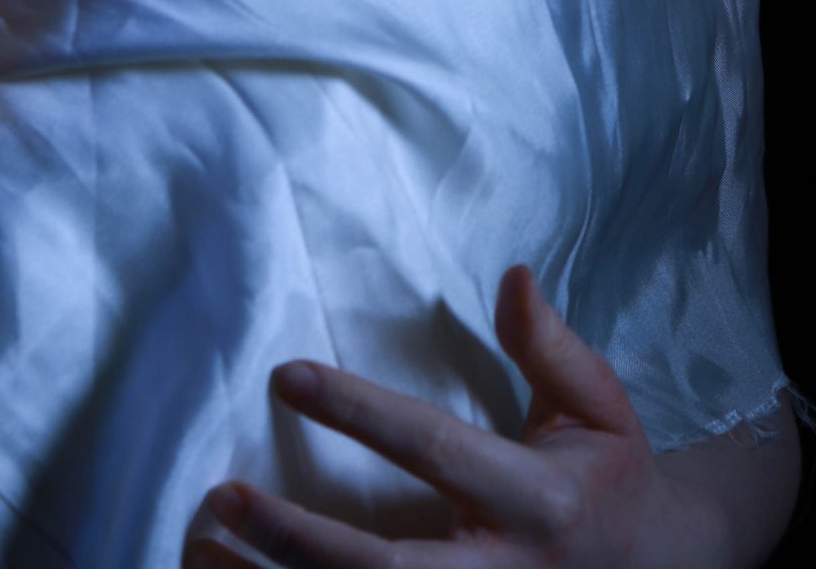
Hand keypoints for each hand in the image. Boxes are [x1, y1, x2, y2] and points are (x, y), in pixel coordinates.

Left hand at [190, 262, 723, 566]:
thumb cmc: (612, 477)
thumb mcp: (597, 405)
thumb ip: (548, 346)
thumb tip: (511, 275)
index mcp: (538, 499)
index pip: (433, 449)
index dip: (358, 412)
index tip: (286, 376)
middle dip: (296, 540)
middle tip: (220, 498)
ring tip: (202, 551)